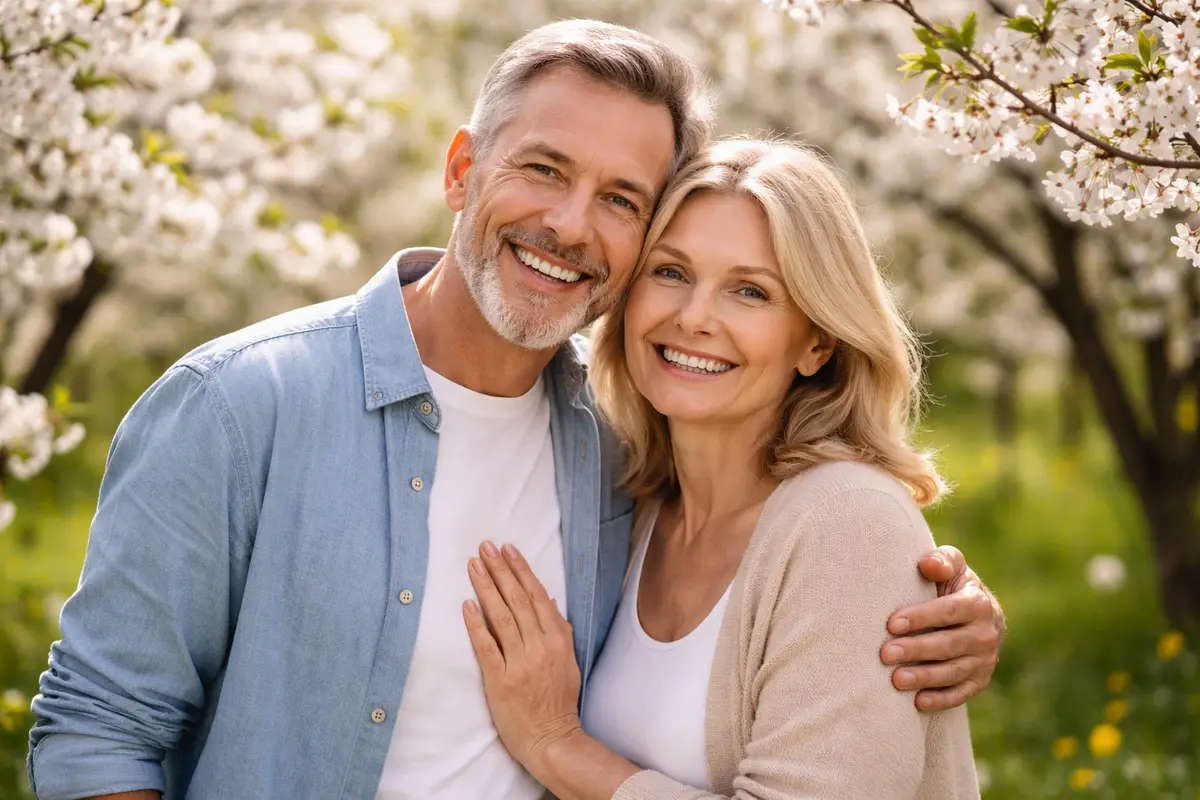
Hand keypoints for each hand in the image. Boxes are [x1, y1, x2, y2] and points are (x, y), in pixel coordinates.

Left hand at [463, 540, 583, 769]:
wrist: (553, 739)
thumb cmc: (559, 702)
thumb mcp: (568, 662)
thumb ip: (559, 630)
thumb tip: (549, 599)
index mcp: (558, 640)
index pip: (537, 596)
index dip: (521, 570)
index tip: (508, 550)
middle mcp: (540, 647)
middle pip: (518, 600)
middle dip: (500, 570)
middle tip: (485, 547)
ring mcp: (520, 663)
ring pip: (501, 617)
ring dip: (486, 588)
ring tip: (474, 565)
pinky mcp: (500, 681)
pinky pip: (486, 647)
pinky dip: (476, 625)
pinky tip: (467, 605)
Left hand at [880, 545, 1005, 711]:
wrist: (978, 613)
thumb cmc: (952, 586)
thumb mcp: (953, 567)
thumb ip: (943, 561)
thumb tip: (928, 564)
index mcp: (978, 603)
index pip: (948, 611)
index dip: (921, 618)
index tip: (892, 624)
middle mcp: (986, 634)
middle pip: (949, 644)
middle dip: (916, 649)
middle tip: (885, 654)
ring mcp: (985, 660)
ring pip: (954, 672)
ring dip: (925, 677)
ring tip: (896, 680)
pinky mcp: (980, 680)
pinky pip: (962, 693)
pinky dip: (942, 699)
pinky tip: (918, 702)